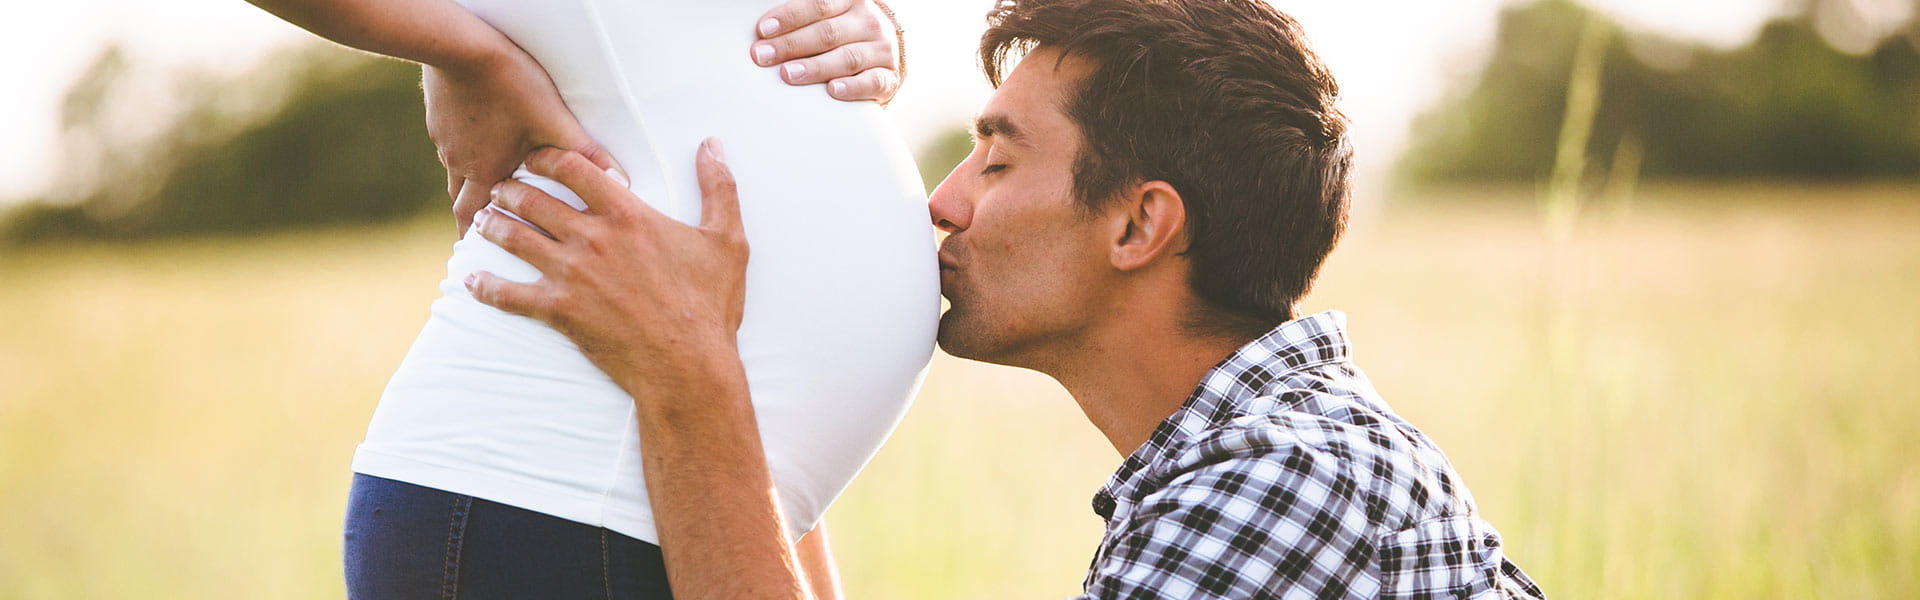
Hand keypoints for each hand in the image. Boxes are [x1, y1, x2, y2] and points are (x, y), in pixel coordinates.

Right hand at [424, 46, 623, 235]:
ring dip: (467, 187)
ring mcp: (445, 142)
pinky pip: (449, 147)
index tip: (481, 259)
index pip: (477, 219)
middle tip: (479, 236)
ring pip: (453, 176)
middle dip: (470, 222)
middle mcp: (461, 163)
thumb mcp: (554, 120)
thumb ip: (585, 154)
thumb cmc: (510, 85)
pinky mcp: (438, 120)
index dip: (478, 240)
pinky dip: (463, 155)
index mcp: (486, 172)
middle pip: (460, 204)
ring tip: (482, 194)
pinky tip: (475, 145)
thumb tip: (619, 181)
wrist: (462, 47)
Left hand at [463, 141, 747, 390]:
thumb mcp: (727, 240)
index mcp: (628, 214)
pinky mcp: (559, 311)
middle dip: (510, 189)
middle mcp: (592, 238)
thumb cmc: (710, 305)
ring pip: (515, 238)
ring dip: (492, 226)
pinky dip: (485, 287)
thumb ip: (719, 187)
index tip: (533, 158)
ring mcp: (572, 275)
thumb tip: (713, 145)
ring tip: (482, 222)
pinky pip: (508, 295)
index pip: (572, 168)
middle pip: (533, 199)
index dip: (545, 157)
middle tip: (500, 189)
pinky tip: (471, 281)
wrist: (688, 365)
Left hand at [752, 0, 903, 102]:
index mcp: (850, 0)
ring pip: (847, 57)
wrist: (882, 52)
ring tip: (788, 74)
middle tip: (763, 56)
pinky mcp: (889, 76)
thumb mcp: (828, 15)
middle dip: (792, 44)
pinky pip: (872, 82)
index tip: (763, 30)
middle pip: (827, 32)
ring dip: (815, 67)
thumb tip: (761, 29)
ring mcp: (881, 49)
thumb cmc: (842, 32)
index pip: (818, 4)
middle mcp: (868, 21)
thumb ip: (803, 16)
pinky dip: (853, 87)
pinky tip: (832, 90)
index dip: (789, 17)